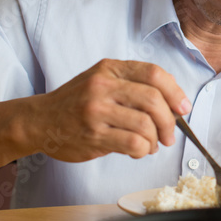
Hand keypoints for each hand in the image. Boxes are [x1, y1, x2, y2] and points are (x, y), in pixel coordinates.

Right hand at [28, 59, 190, 161]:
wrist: (38, 121)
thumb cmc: (74, 103)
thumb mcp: (101, 80)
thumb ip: (132, 84)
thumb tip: (172, 98)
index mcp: (110, 69)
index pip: (154, 74)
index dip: (175, 92)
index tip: (182, 107)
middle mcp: (103, 86)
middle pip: (154, 100)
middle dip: (169, 121)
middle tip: (170, 134)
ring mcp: (97, 111)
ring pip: (146, 124)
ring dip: (156, 139)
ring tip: (151, 144)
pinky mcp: (93, 135)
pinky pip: (133, 144)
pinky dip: (143, 150)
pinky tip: (138, 151)